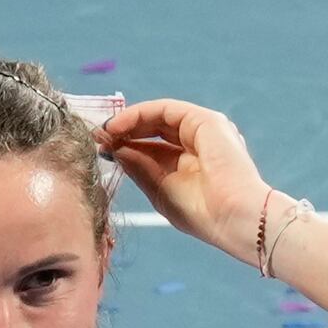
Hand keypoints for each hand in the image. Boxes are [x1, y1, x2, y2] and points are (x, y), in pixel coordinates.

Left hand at [96, 98, 272, 268]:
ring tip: (103, 132)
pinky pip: (165, 110)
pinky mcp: (206, 121)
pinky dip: (139, 114)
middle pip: (153, 128)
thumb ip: (137, 166)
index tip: (99, 148)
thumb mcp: (158, 188)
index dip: (125, 144)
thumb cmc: (199, 211)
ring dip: (127, 121)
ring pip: (158, 116)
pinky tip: (117, 126)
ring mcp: (204, 130)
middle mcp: (199, 142)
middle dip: (122, 131)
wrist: (232, 217)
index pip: (151, 145)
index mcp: (190, 162)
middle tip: (96, 137)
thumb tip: (113, 149)